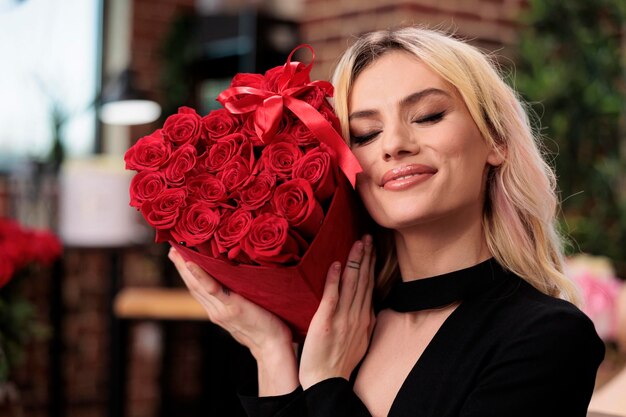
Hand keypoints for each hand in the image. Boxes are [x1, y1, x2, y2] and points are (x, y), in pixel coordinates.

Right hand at [168, 247, 297, 394]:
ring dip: (185, 268)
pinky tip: (192, 263)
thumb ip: (237, 301)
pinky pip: (213, 289)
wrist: (273, 346)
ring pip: (198, 286)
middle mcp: (215, 311)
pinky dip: (201, 276)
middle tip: (171, 248)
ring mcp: (222, 310)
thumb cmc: (266, 328)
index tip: (179, 257)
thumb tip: (239, 283)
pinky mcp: (232, 308)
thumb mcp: (247, 314)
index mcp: (218, 312)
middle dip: (181, 267)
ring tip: (176, 251)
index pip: (198, 289)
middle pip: (193, 286)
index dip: (188, 273)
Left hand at [298, 235, 375, 388]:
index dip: (371, 266)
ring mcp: (343, 319)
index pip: (369, 286)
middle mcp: (357, 316)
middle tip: (367, 236)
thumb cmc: (339, 362)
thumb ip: (361, 321)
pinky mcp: (326, 322)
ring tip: (358, 243)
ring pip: (352, 285)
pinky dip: (334, 280)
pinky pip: (332, 297)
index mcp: (364, 319)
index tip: (372, 248)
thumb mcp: (359, 340)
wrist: (327, 381)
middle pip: (364, 281)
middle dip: (366, 257)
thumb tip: (365, 307)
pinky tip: (336, 264)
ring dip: (355, 262)